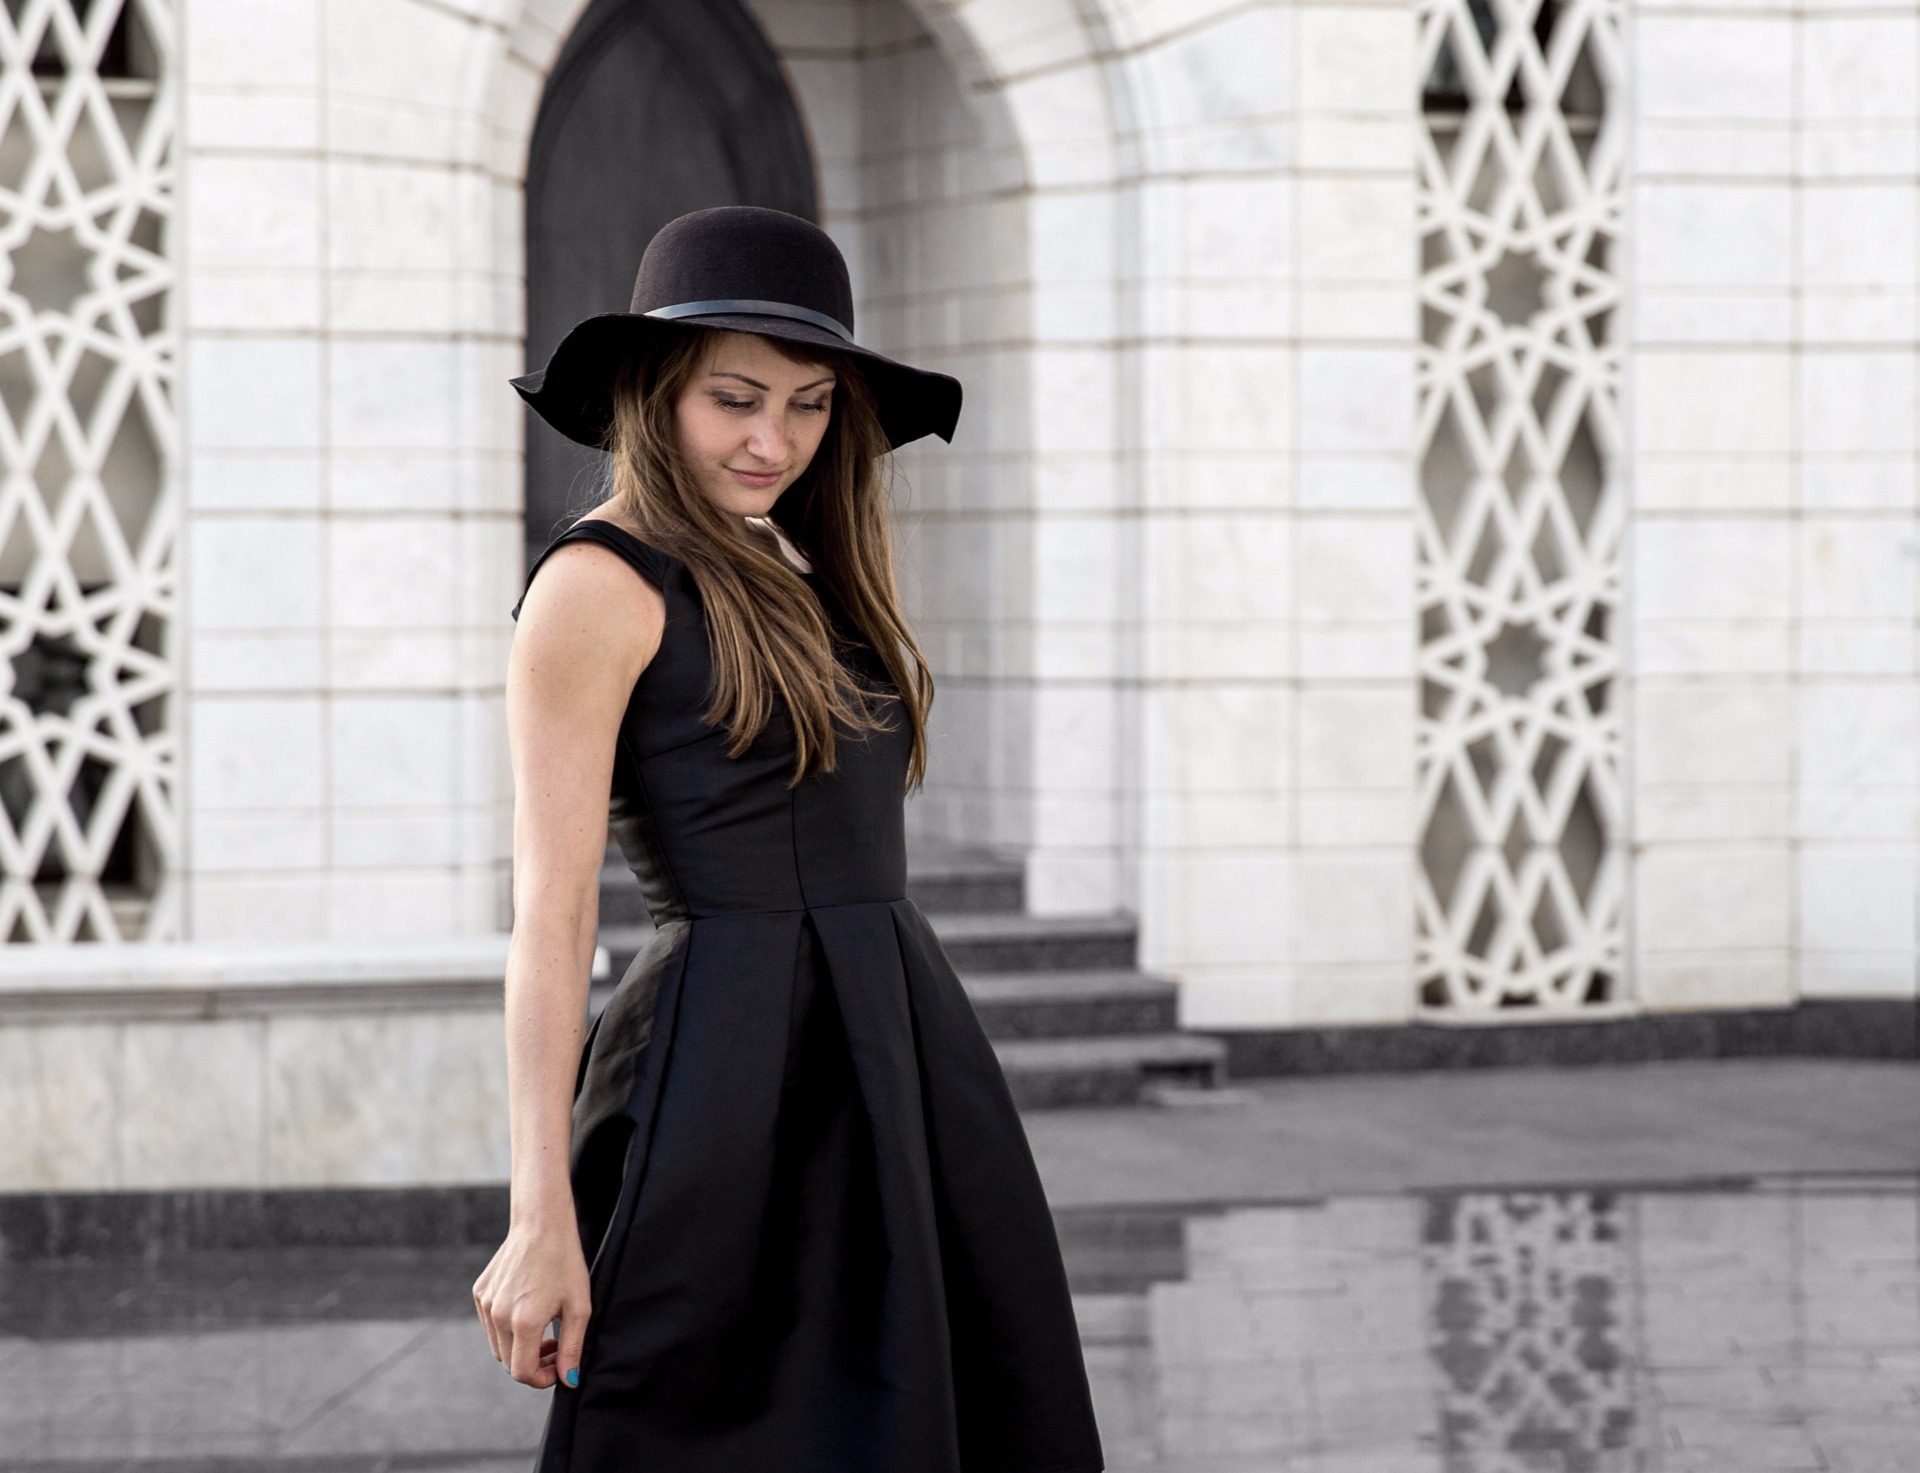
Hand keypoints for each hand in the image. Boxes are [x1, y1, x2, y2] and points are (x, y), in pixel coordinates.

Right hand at [473, 1221, 591, 1387]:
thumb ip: (572, 1348)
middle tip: (559, 1347)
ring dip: (521, 1348)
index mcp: (523, 1322)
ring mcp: (485, 1303)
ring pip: (499, 1346)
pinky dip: (508, 1328)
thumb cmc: (565, 1262)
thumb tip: (569, 1381)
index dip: (543, 1378)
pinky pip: (492, 1325)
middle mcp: (498, 1315)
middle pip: (510, 1362)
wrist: (541, 1223)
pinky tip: (529, 1310)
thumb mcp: (579, 1307)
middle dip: (535, 1364)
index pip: (523, 1373)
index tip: (560, 1368)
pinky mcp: (480, 1292)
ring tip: (547, 1330)